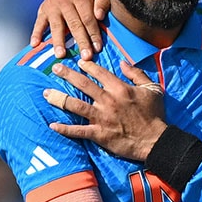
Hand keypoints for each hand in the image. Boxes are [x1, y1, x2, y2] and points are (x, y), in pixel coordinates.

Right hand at [31, 0, 110, 60]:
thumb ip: (103, 0)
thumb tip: (99, 16)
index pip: (88, 18)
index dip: (93, 34)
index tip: (97, 48)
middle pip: (74, 25)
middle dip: (80, 42)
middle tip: (85, 57)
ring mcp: (52, 5)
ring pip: (56, 26)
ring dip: (58, 41)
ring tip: (60, 55)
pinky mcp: (43, 9)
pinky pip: (39, 22)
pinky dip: (36, 33)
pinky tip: (35, 44)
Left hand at [43, 59, 167, 161]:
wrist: (156, 140)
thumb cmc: (155, 115)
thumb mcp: (153, 89)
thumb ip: (137, 73)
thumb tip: (123, 62)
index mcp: (120, 88)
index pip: (99, 72)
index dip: (87, 65)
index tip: (78, 62)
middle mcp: (108, 100)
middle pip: (83, 84)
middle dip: (67, 74)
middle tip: (55, 68)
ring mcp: (102, 118)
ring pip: (75, 105)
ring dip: (59, 99)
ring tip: (46, 94)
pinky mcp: (99, 134)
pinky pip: (78, 131)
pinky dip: (64, 129)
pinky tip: (52, 125)